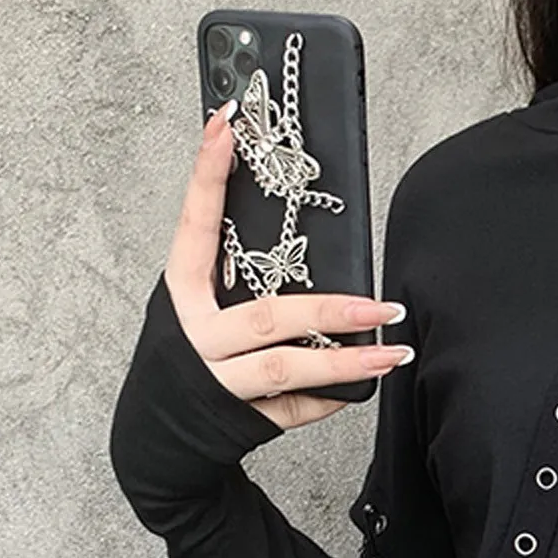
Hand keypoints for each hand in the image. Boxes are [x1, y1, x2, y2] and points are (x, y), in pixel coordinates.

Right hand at [163, 99, 413, 430]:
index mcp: (182, 291)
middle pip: (268, 316)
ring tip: (393, 352)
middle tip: (383, 305)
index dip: (208, 176)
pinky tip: (365, 386)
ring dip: (347, 362)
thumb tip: (298, 225)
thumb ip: (237, 273)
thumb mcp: (201, 306)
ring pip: (287, 367)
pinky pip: (297, 406)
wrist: (164, 431)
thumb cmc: (193, 355)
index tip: (226, 126)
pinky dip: (332, 397)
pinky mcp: (244, 416)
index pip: (195, 224)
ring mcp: (219, 379)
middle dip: (330, 310)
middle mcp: (196, 334)